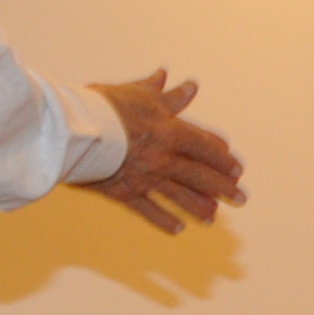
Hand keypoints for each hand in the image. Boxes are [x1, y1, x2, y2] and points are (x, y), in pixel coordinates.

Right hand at [85, 69, 246, 232]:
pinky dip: (164, 219)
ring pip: (179, 195)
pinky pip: (149, 209)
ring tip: (213, 218)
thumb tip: (190, 86)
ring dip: (199, 207)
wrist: (72, 130)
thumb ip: (167, 96)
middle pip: (199, 174)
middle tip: (241, 199)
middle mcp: (162, 157)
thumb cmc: (104, 106)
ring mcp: (144, 178)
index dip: (222, 157)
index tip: (237, 168)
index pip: (203, 145)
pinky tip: (178, 228)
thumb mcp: (139, 95)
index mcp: (168, 131)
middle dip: (222, 187)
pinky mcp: (124, 192)